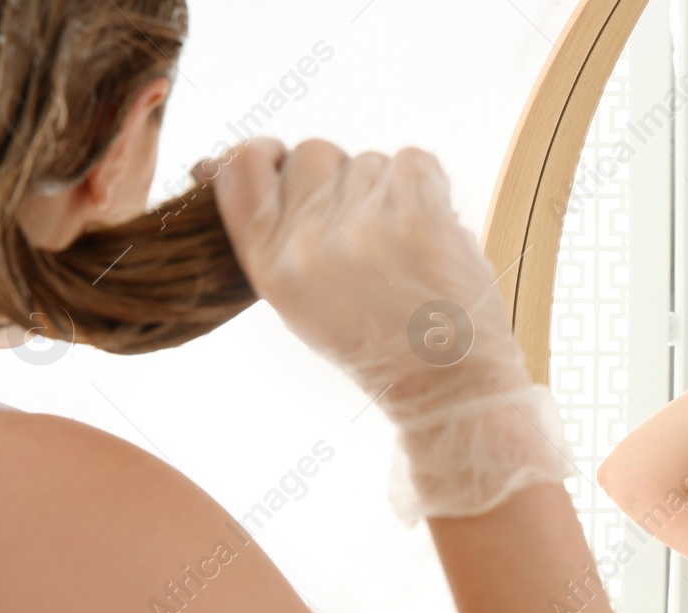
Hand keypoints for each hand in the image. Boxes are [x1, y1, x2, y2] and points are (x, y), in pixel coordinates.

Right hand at [203, 138, 572, 524]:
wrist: (446, 385)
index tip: (283, 158)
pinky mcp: (415, 214)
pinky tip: (431, 230)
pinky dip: (428, 186)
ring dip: (390, 191)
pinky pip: (413, 161)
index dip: (264, 152)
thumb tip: (250, 162)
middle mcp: (305, 242)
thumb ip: (277, 237)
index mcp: (268, 264)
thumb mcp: (301, 303)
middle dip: (341, 178)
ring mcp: (361, 225)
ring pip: (368, 161)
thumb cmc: (378, 345)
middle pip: (312, 152)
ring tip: (406, 247)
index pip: (241, 168)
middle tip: (369, 228)